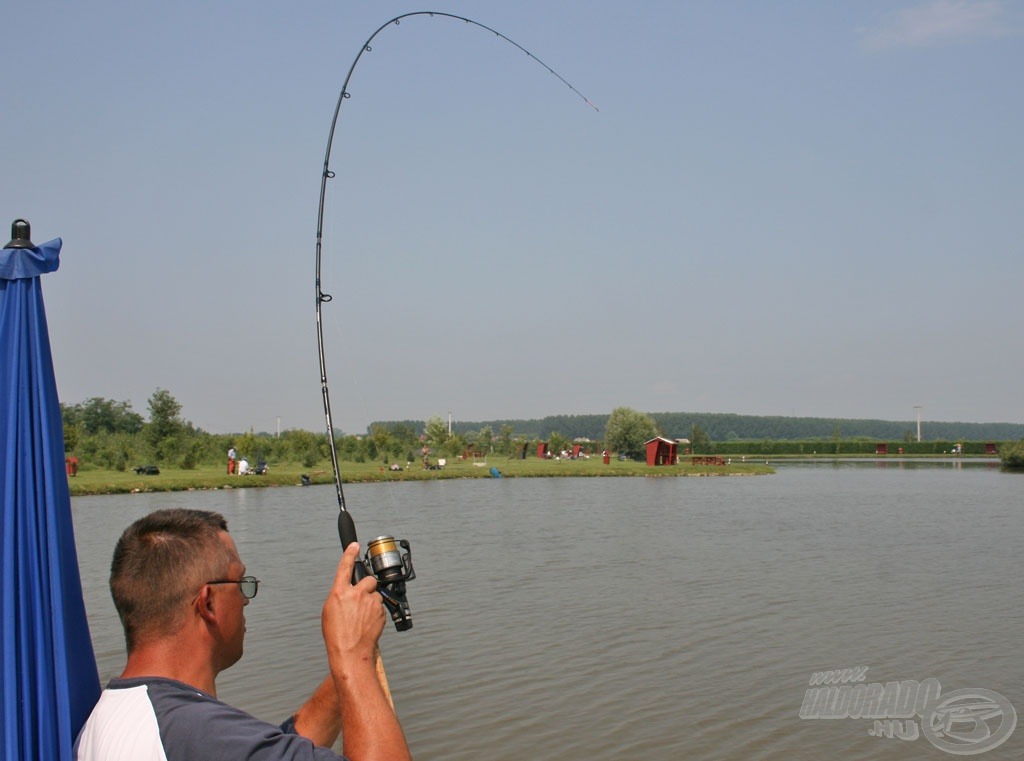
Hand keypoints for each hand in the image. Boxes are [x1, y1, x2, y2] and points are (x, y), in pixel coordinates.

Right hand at [322, 543, 385, 666]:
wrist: (350, 651)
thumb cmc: (337, 634)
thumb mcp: (330, 611)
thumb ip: (339, 596)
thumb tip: (346, 590)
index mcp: (339, 592)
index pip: (345, 567)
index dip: (349, 554)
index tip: (354, 545)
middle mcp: (356, 594)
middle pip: (368, 579)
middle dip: (367, 587)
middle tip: (361, 600)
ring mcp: (370, 602)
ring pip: (375, 594)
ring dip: (371, 601)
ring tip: (362, 617)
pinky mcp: (380, 611)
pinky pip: (379, 606)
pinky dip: (375, 611)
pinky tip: (367, 622)